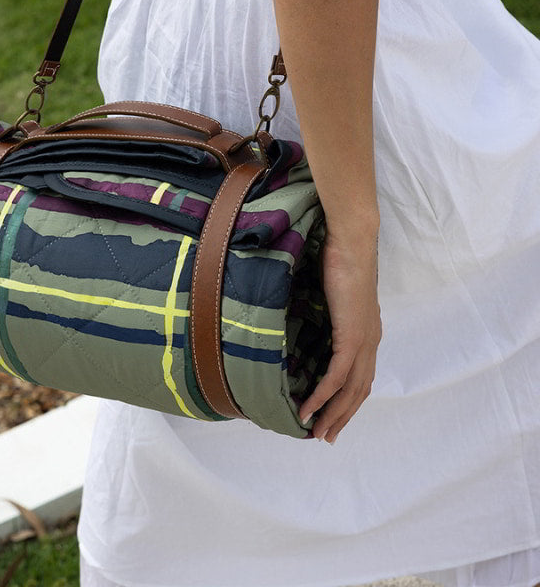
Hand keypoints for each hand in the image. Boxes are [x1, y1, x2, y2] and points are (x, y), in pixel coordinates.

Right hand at [299, 223, 381, 443]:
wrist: (351, 242)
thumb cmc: (340, 258)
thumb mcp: (333, 292)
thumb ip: (329, 309)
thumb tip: (311, 316)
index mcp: (368, 332)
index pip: (361, 377)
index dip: (348, 400)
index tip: (332, 416)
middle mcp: (371, 342)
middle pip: (359, 392)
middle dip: (342, 417)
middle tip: (325, 436)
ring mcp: (364, 341)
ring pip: (350, 390)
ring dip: (332, 413)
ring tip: (314, 431)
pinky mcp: (351, 336)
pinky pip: (336, 376)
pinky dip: (322, 395)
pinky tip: (309, 407)